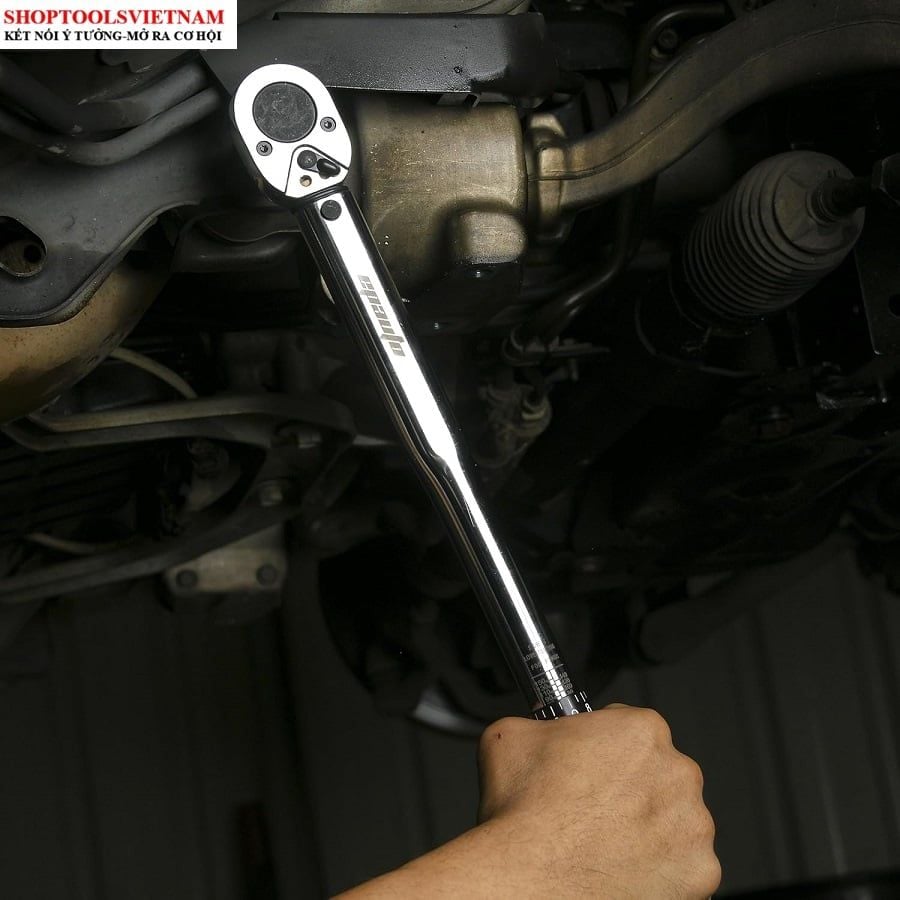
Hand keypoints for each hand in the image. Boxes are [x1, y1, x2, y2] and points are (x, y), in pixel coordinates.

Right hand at [476, 704, 719, 897]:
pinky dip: (659, 871)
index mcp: (641, 731)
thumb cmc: (524, 814)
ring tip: (605, 842)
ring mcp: (693, 827)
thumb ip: (538, 724)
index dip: (606, 749)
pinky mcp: (698, 875)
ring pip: (675, 821)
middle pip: (660, 774)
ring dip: (650, 829)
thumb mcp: (510, 736)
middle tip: (595, 807)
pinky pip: (683, 868)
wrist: (529, 880)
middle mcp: (678, 773)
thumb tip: (538, 730)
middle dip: (633, 788)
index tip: (593, 766)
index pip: (632, 728)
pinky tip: (622, 869)